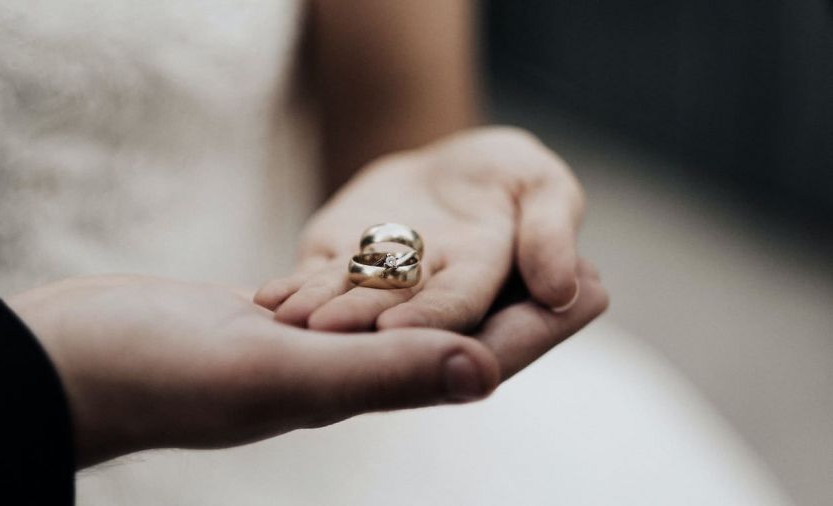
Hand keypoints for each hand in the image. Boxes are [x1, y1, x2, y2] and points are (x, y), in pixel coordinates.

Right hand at [6, 270, 605, 467]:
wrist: (75, 361)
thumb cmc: (160, 376)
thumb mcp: (278, 371)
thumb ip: (379, 373)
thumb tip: (482, 373)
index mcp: (354, 389)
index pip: (470, 358)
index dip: (540, 328)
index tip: (597, 289)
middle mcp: (343, 374)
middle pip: (453, 335)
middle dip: (517, 305)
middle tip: (574, 266)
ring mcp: (309, 350)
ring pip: (409, 317)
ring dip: (463, 288)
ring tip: (507, 253)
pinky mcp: (275, 322)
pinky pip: (357, 300)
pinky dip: (396, 277)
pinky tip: (411, 261)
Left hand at [255, 127, 587, 331]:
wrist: (448, 165)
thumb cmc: (507, 176)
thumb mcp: (542, 187)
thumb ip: (552, 230)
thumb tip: (565, 289)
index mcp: (481, 281)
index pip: (459, 307)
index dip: (431, 318)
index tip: (398, 328)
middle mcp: (426, 295)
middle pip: (394, 313)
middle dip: (361, 324)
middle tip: (325, 332)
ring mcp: (377, 287)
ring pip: (347, 303)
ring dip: (319, 313)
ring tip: (288, 317)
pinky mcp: (339, 271)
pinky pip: (316, 284)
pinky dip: (295, 292)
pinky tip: (269, 298)